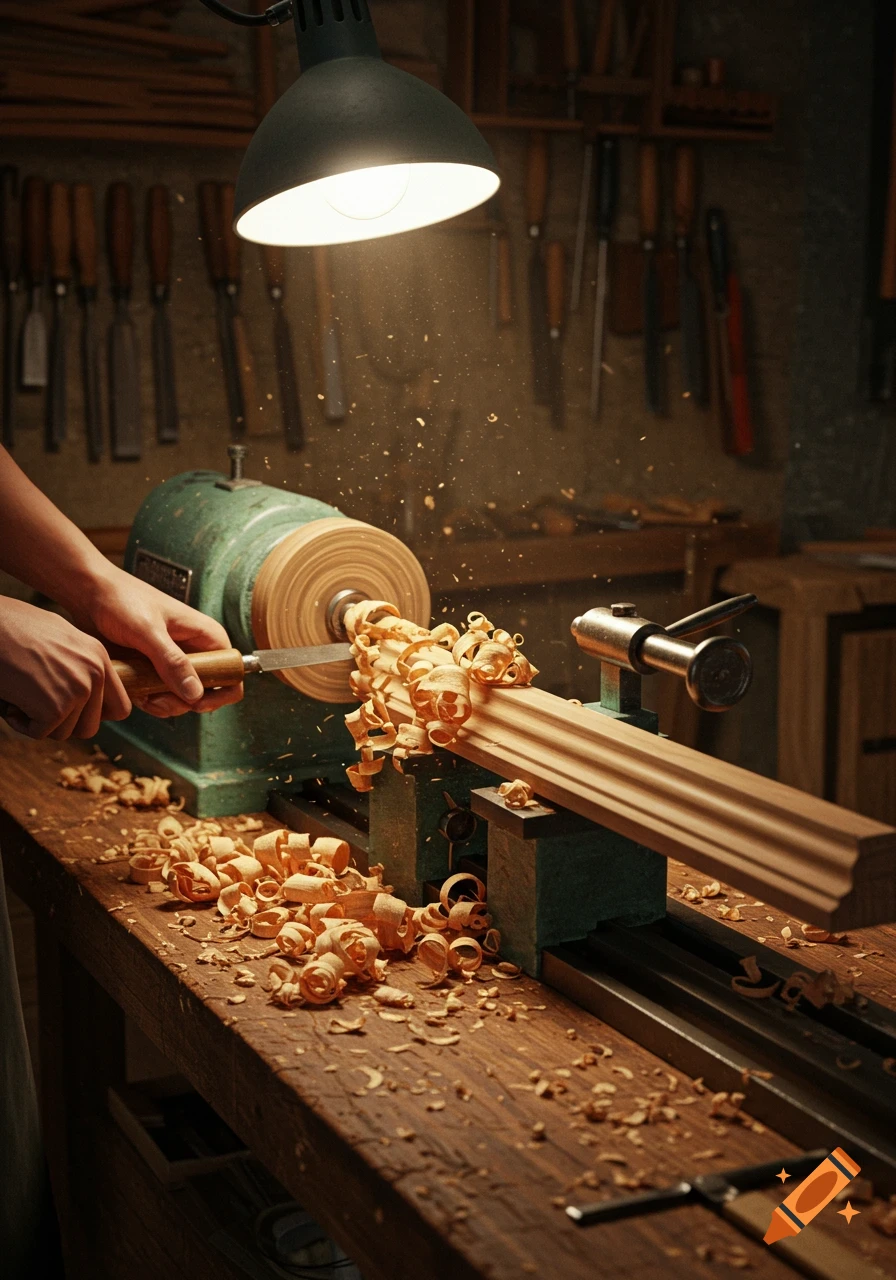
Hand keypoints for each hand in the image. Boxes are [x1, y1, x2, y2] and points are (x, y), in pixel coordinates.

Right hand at [0, 598, 130, 738]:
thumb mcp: (62, 639)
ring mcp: (77, 691)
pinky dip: (20, 723)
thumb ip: (81, 665)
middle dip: (63, 723)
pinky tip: (10, 701)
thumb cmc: (16, 627)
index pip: (121, 708)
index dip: (97, 717)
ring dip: (40, 722)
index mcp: (99, 658)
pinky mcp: (54, 708)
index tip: (75, 713)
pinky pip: (40, 733)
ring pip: (64, 733)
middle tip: (39, 705)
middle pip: (90, 726)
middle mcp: (94, 675)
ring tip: (22, 696)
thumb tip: (87, 692)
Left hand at [75, 566, 242, 719]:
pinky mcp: (155, 671)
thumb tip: (196, 695)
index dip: (220, 693)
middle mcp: (195, 651)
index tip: (195, 702)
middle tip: (156, 699)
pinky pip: (161, 696)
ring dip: (163, 704)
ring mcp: (175, 663)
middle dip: (183, 703)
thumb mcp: (148, 631)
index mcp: (206, 637)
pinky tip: (133, 690)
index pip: (233, 673)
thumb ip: (172, 662)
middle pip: (206, 693)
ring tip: (140, 692)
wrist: (89, 594)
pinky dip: (148, 700)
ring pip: (183, 699)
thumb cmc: (121, 600)